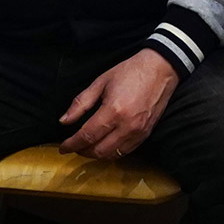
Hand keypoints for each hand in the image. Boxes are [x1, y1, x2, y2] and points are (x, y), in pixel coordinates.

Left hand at [58, 49, 179, 158]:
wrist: (161, 68)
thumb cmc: (129, 71)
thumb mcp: (101, 82)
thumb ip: (81, 103)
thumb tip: (64, 121)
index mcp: (113, 111)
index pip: (87, 136)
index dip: (72, 144)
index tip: (63, 148)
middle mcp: (126, 126)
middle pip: (98, 150)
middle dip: (82, 152)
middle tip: (74, 147)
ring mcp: (138, 132)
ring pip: (112, 155)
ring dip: (96, 155)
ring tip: (87, 147)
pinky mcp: (146, 134)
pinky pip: (126, 151)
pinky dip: (112, 153)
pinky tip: (105, 146)